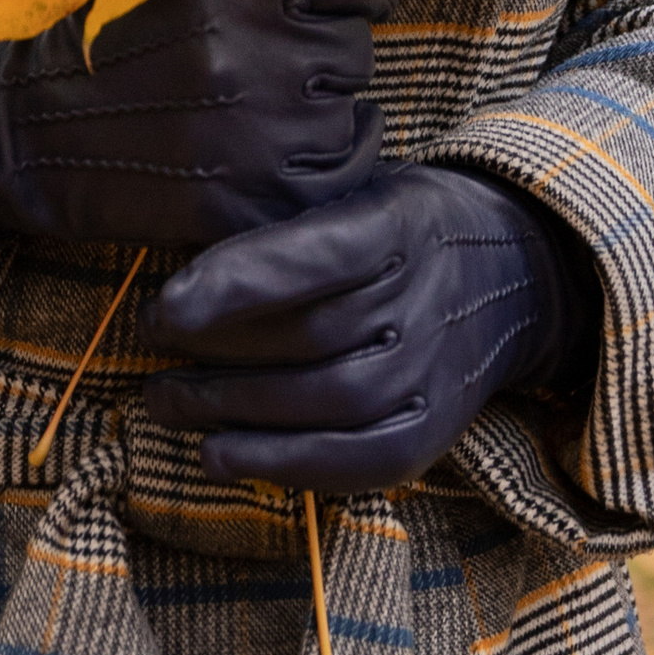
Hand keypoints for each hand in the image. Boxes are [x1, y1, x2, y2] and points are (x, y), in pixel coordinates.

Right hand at [0, 0, 390, 265]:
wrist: (20, 132)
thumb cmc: (93, 40)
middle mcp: (254, 59)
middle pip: (354, 46)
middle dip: (330, 50)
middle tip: (284, 60)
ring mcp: (256, 139)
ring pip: (351, 114)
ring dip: (329, 112)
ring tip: (279, 110)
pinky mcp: (248, 204)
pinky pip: (337, 181)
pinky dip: (332, 166)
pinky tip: (300, 152)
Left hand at [139, 162, 593, 491]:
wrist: (506, 273)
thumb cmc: (393, 228)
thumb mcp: (353, 190)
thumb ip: (286, 222)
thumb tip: (181, 268)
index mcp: (400, 222)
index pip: (316, 256)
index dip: (235, 285)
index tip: (164, 307)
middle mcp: (426, 297)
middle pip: (312, 336)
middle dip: (216, 351)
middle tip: (148, 350)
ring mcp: (436, 370)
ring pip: (328, 400)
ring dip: (233, 409)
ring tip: (164, 399)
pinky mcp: (434, 429)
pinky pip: (358, 459)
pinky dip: (283, 464)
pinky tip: (220, 455)